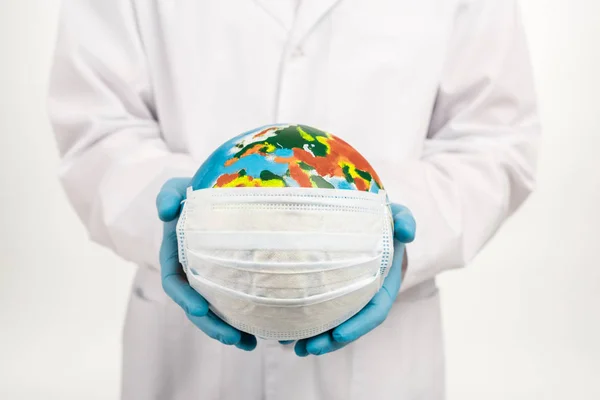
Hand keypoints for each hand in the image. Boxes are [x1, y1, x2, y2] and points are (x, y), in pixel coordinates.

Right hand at [157, 178, 256, 350]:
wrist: (211, 191)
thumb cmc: (191, 191)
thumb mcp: (176, 188)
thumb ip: (167, 195)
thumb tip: (164, 211)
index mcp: (174, 255)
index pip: (174, 283)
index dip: (185, 298)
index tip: (199, 309)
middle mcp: (191, 271)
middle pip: (196, 306)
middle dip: (211, 326)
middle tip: (233, 339)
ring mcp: (210, 277)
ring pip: (216, 310)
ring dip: (229, 330)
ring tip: (249, 344)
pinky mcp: (230, 277)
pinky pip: (235, 301)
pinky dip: (247, 316)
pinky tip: (264, 329)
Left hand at [290, 203, 415, 355]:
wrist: (368, 217)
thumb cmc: (383, 218)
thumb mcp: (397, 214)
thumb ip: (404, 219)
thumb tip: (406, 233)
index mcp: (385, 282)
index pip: (375, 311)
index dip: (358, 326)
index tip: (338, 335)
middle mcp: (367, 293)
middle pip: (351, 324)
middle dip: (331, 341)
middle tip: (307, 349)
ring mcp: (349, 294)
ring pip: (333, 322)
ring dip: (315, 337)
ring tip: (292, 346)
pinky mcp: (331, 288)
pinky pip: (320, 309)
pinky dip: (305, 321)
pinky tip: (285, 330)